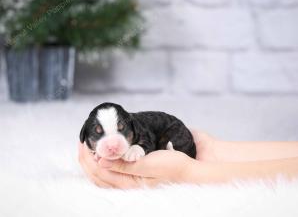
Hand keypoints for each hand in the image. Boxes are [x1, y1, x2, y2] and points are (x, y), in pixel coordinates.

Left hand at [78, 143, 192, 188]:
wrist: (188, 170)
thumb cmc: (172, 166)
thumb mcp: (148, 164)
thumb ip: (124, 165)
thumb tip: (101, 161)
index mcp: (128, 183)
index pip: (99, 171)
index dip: (88, 157)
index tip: (83, 142)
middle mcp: (126, 184)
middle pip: (98, 174)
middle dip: (86, 159)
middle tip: (81, 142)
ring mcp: (129, 180)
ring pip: (103, 174)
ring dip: (92, 161)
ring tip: (87, 147)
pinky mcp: (133, 174)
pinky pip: (112, 171)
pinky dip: (102, 163)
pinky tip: (102, 155)